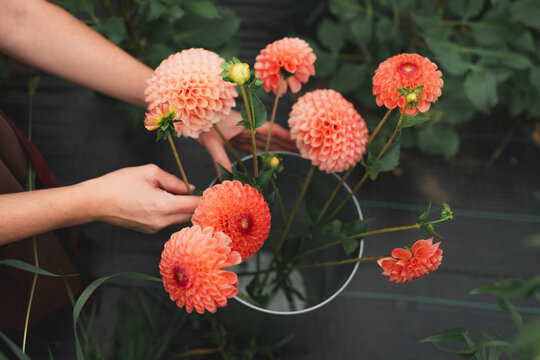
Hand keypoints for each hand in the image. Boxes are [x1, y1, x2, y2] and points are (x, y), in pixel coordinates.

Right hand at [83, 164, 199, 233]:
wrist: (95, 201)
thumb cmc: (119, 183)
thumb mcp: (150, 172)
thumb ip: (174, 180)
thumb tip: (189, 188)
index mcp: (163, 206)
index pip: (194, 205)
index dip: (207, 198)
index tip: (214, 192)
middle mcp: (161, 221)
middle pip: (190, 215)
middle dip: (198, 205)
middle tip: (204, 193)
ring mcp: (154, 228)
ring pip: (179, 219)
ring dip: (185, 209)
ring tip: (183, 195)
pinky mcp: (148, 230)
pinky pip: (168, 222)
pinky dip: (173, 213)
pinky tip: (167, 201)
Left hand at [197, 111, 297, 173]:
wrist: (186, 112)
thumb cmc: (200, 122)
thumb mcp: (211, 142)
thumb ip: (221, 160)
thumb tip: (228, 180)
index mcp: (246, 123)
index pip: (272, 130)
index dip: (286, 136)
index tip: (299, 142)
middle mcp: (247, 126)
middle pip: (271, 136)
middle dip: (286, 143)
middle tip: (301, 151)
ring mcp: (241, 131)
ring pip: (263, 141)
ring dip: (276, 147)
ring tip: (290, 155)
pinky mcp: (234, 136)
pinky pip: (253, 145)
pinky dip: (262, 150)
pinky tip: (268, 157)